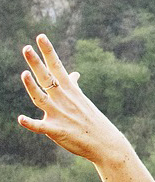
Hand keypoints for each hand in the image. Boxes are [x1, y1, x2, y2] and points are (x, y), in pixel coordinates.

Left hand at [17, 34, 132, 164]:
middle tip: (26, 48)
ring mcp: (59, 115)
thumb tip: (74, 74)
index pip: (56, 67)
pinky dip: (31, 123)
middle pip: (46, 78)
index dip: (48, 51)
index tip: (40, 37)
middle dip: (36, 63)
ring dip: (32, 87)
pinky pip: (41, 127)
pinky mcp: (57, 131)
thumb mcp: (83, 100)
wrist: (106, 145)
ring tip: (24, 74)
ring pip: (41, 99)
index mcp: (69, 91)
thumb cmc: (93, 122)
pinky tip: (21, 119)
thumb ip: (73, 86)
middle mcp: (63, 100)